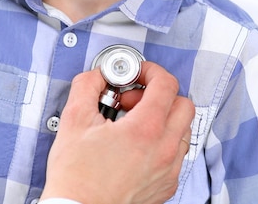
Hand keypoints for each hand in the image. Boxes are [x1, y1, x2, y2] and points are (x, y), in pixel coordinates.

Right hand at [41, 62, 194, 203]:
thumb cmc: (76, 176)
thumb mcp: (74, 120)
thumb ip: (87, 86)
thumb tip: (98, 75)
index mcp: (145, 130)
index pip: (167, 85)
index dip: (150, 71)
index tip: (136, 74)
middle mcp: (164, 150)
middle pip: (183, 105)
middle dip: (159, 94)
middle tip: (132, 100)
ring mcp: (168, 170)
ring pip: (183, 130)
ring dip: (162, 118)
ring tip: (132, 123)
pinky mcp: (166, 186)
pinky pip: (176, 155)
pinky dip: (161, 142)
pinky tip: (136, 146)